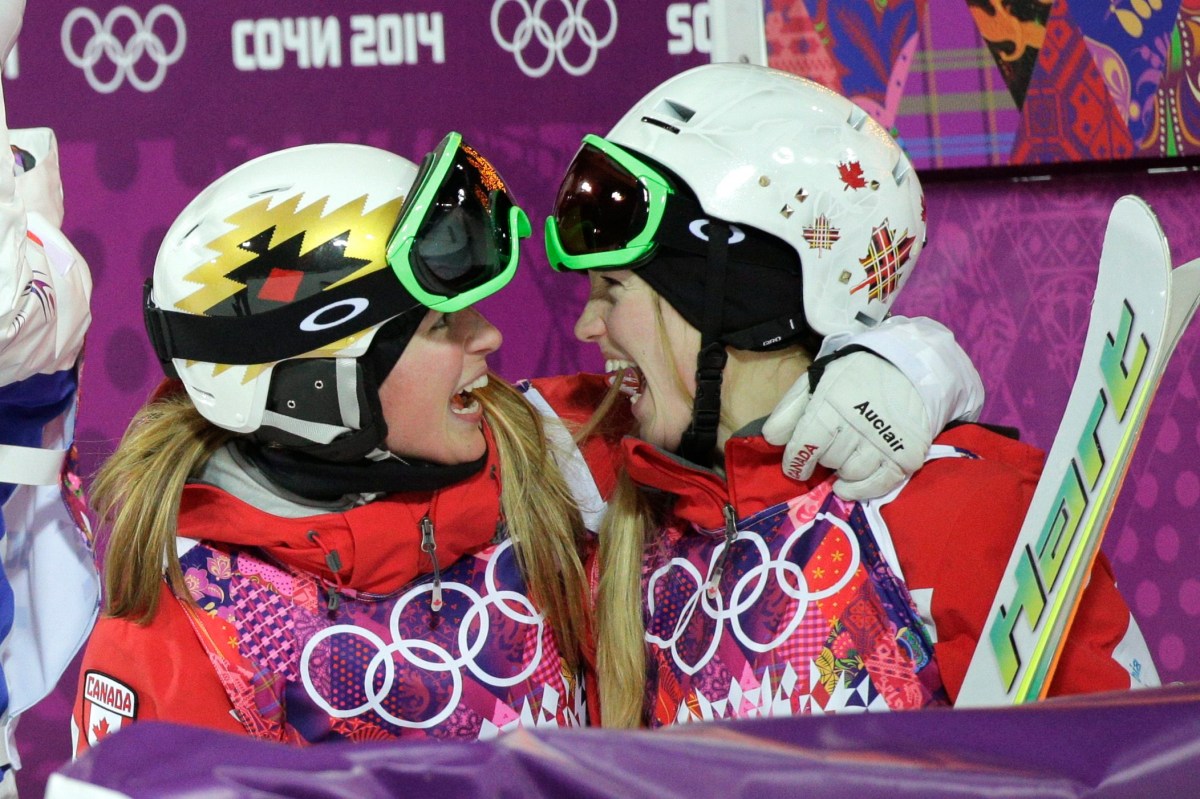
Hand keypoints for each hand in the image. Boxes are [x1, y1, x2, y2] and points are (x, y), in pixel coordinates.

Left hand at [762, 351, 931, 499]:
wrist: (909, 370)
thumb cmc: (855, 378)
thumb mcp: (816, 382)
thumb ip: (790, 409)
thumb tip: (772, 439)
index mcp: (832, 404)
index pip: (804, 445)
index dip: (794, 461)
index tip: (794, 466)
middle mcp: (858, 425)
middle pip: (828, 461)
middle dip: (823, 458)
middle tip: (830, 448)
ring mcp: (884, 443)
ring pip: (850, 474)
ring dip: (842, 471)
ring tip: (844, 459)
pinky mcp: (906, 456)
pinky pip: (876, 486)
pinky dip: (859, 489)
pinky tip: (849, 484)